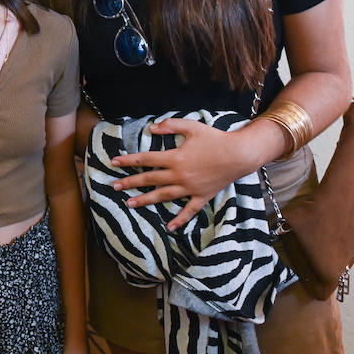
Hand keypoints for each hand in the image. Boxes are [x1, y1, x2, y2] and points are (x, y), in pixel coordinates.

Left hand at [109, 117, 267, 230]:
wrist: (240, 154)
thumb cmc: (215, 139)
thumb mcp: (192, 127)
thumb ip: (171, 125)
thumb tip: (152, 127)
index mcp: (175, 158)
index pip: (146, 160)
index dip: (129, 160)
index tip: (114, 162)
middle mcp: (179, 175)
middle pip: (150, 180)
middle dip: (130, 183)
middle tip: (114, 187)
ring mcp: (190, 188)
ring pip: (163, 196)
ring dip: (145, 200)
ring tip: (130, 204)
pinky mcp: (202, 196)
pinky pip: (189, 210)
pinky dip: (180, 219)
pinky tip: (170, 227)